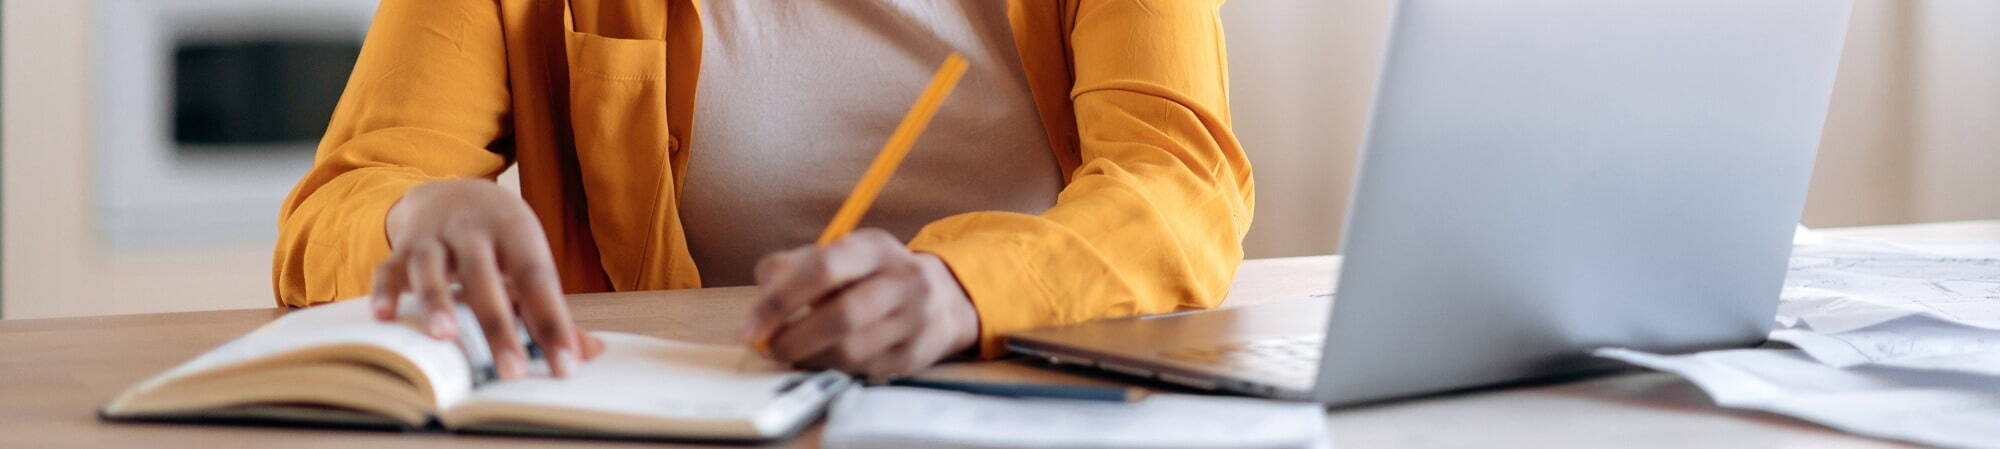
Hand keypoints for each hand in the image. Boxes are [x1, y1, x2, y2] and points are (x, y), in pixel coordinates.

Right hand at [369, 179, 599, 379]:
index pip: (538, 281)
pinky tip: (384, 317)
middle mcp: (473, 231)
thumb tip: (589, 354)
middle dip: (498, 326)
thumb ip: (552, 309)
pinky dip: (385, 291)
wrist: (454, 191)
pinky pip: (388, 268)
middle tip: (512, 373)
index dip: (553, 324)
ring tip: (444, 337)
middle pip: (485, 278)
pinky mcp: (400, 248)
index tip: (566, 366)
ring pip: (432, 268)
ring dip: (436, 300)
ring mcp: (433, 238)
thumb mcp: (529, 260)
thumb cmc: (501, 241)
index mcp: (516, 234)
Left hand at [738, 229, 980, 377]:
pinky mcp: (916, 354)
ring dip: (810, 358)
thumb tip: (763, 293)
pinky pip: (864, 370)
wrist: (943, 299)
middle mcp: (902, 279)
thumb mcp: (839, 256)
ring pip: (852, 350)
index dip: (779, 301)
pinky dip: (833, 369)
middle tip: (767, 349)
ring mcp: (915, 319)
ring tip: (791, 354)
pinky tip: (821, 361)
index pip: (823, 268)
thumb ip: (793, 266)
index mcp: (874, 247)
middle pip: (841, 316)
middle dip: (793, 339)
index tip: (748, 328)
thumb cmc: (872, 277)